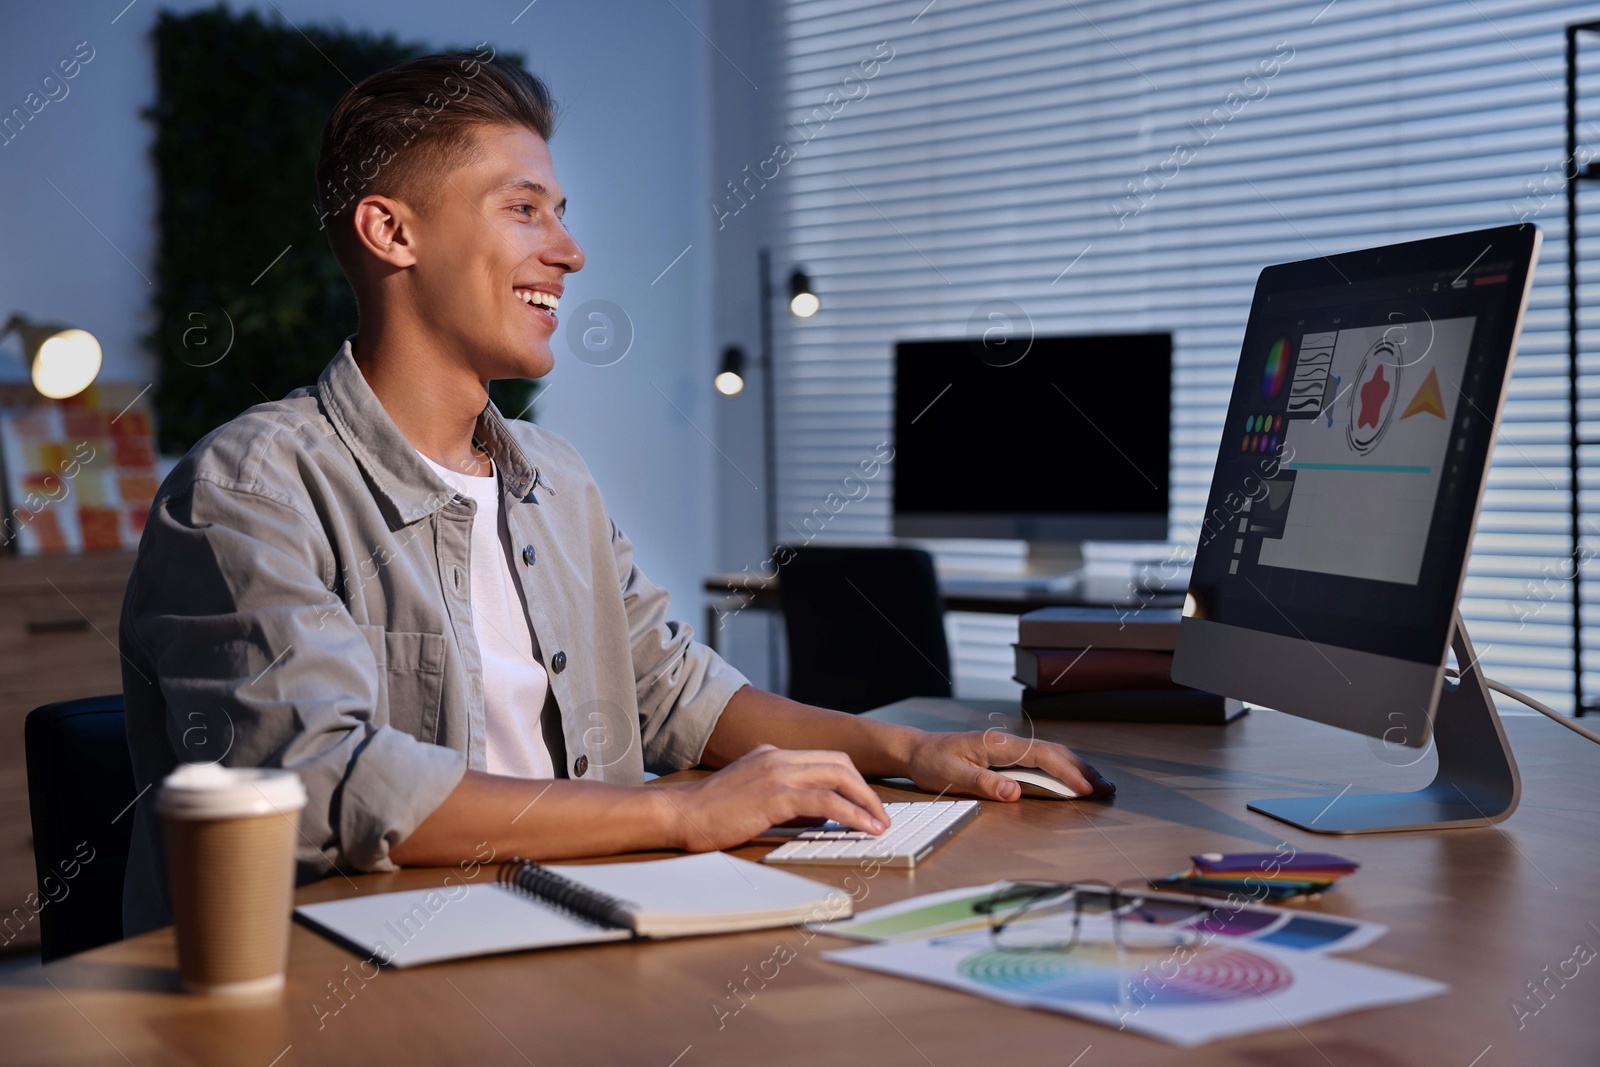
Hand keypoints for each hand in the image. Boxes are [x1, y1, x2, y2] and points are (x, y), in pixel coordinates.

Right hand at [661, 744, 890, 851]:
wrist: (680, 815)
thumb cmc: (709, 813)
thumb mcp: (753, 799)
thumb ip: (786, 802)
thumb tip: (819, 817)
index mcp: (771, 754)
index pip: (825, 759)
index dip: (851, 780)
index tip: (865, 802)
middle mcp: (778, 757)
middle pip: (839, 764)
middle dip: (865, 790)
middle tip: (880, 815)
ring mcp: (777, 772)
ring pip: (839, 777)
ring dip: (865, 802)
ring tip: (879, 824)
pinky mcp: (776, 795)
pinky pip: (826, 802)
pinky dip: (852, 814)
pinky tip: (863, 828)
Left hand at [902, 729, 1110, 801]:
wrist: (917, 749)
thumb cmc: (933, 762)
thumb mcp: (953, 776)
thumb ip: (984, 784)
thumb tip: (1015, 792)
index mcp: (998, 745)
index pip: (1042, 756)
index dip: (1066, 772)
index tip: (1087, 789)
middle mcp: (1008, 742)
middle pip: (1055, 752)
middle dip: (1083, 770)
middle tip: (1107, 789)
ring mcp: (1009, 747)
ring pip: (1051, 754)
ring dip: (1076, 768)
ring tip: (1100, 785)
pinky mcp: (1007, 754)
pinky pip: (1041, 759)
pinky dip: (1062, 768)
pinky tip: (1072, 779)